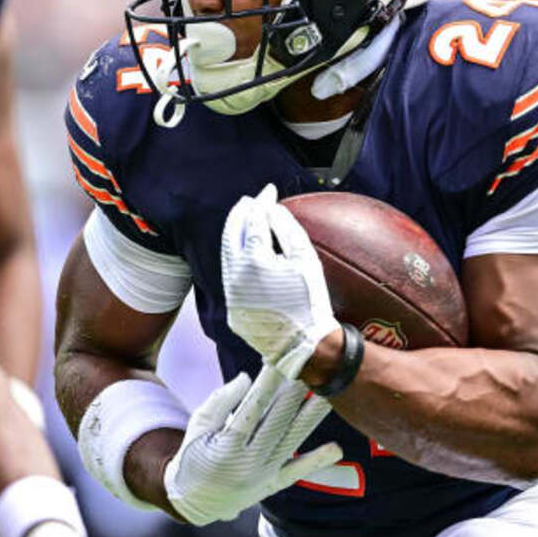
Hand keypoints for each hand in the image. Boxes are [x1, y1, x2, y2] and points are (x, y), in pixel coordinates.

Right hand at [164, 366, 341, 525]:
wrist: (191, 502)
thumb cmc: (192, 455)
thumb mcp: (198, 426)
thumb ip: (222, 401)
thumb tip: (248, 378)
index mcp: (227, 447)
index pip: (253, 408)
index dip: (269, 382)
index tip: (282, 360)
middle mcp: (248, 464)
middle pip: (278, 422)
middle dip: (294, 393)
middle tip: (311, 368)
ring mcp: (263, 476)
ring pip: (292, 441)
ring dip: (312, 417)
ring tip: (329, 394)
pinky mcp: (272, 486)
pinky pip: (297, 473)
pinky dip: (316, 461)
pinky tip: (336, 449)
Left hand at [222, 184, 339, 378]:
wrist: (303, 345)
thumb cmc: (310, 301)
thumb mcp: (306, 260)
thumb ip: (287, 230)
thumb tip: (272, 210)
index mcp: (253, 261)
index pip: (253, 222)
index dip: (260, 204)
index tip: (268, 192)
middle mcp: (235, 275)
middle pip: (231, 235)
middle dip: (239, 215)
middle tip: (249, 201)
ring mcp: (230, 293)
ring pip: (227, 256)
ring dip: (235, 236)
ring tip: (244, 222)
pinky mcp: (232, 308)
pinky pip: (231, 277)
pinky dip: (237, 260)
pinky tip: (247, 254)